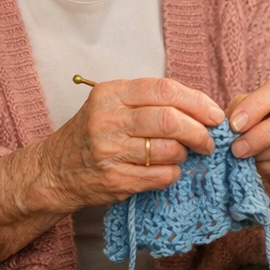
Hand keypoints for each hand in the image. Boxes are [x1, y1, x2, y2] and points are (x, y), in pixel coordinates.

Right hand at [39, 77, 225, 207]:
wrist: (54, 170)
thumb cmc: (95, 132)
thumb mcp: (114, 104)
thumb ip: (152, 101)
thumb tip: (206, 108)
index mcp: (111, 94)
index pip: (164, 90)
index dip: (197, 102)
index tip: (215, 115)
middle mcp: (107, 120)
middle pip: (169, 121)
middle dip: (199, 131)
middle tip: (208, 141)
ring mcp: (109, 151)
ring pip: (169, 150)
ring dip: (185, 154)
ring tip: (181, 154)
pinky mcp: (114, 179)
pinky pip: (161, 176)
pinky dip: (173, 173)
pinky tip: (167, 170)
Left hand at [227, 73, 269, 189]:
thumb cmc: (269, 122)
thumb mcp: (255, 106)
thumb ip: (242, 107)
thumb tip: (232, 123)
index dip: (255, 106)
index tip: (234, 124)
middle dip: (259, 135)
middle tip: (236, 148)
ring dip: (260, 153)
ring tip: (245, 155)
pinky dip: (267, 167)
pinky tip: (260, 164)